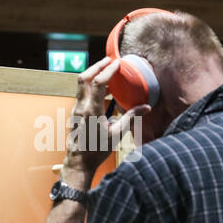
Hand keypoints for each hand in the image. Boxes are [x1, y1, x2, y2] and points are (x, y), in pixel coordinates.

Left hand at [62, 57, 150, 186]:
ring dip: (93, 75)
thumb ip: (131, 118)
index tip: (117, 63)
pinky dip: (91, 86)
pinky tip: (103, 90)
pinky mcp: (76, 113)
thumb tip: (146, 107)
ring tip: (107, 72)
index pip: (97, 83)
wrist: (79, 162)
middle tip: (109, 60)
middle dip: (96, 66)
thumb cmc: (97, 151)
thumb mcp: (117, 134)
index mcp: (91, 111)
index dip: (107, 70)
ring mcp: (76, 109)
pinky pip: (82, 93)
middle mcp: (81, 107)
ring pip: (81, 85)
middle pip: (84, 78)